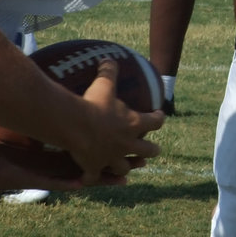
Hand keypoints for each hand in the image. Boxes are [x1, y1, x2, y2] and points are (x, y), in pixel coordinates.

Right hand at [69, 60, 164, 184]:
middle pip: (147, 151)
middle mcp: (127, 144)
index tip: (160, 115)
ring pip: (124, 167)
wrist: (76, 125)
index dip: (159, 118)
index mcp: (134, 124)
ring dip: (127, 166)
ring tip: (129, 167)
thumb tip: (108, 58)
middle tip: (153, 150)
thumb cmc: (94, 103)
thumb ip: (110, 72)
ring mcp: (111, 158)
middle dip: (151, 150)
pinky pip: (95, 177)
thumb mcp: (104, 84)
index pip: (155, 122)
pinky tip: (89, 178)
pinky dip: (92, 178)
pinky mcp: (94, 167)